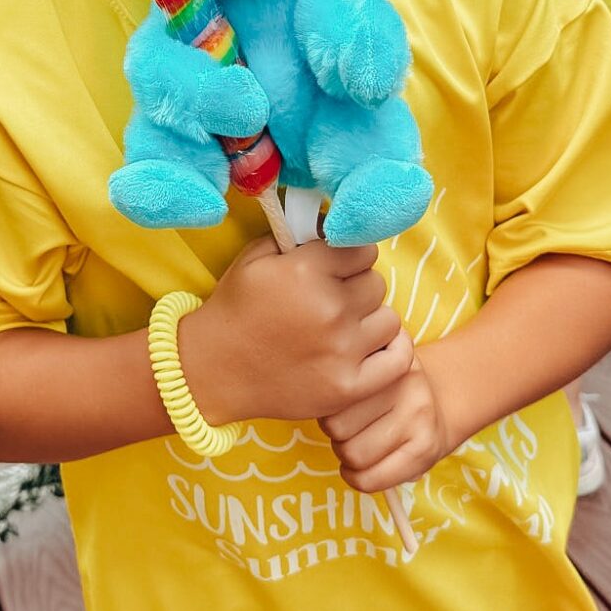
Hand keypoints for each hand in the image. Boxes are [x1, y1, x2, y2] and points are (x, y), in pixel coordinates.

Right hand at [181, 236, 400, 425]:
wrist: (212, 370)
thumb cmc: (235, 309)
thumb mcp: (257, 257)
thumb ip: (299, 235)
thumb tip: (335, 223)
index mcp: (307, 271)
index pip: (363, 250)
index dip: (349, 257)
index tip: (335, 268)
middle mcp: (330, 308)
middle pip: (376, 283)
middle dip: (357, 286)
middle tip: (334, 299)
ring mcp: (342, 351)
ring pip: (389, 318)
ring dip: (370, 319)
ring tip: (345, 327)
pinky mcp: (348, 386)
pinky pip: (398, 359)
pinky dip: (390, 350)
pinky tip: (370, 346)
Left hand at [320, 332, 453, 492]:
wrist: (444, 397)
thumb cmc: (387, 385)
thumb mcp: (371, 363)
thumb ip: (343, 371)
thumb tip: (310, 394)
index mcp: (379, 355)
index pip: (328, 392)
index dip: (323, 405)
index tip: (333, 405)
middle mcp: (403, 382)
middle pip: (336, 426)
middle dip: (333, 432)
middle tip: (344, 428)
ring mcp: (417, 416)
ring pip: (352, 453)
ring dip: (345, 455)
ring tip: (355, 443)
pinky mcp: (424, 449)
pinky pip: (369, 479)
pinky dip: (355, 479)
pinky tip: (358, 469)